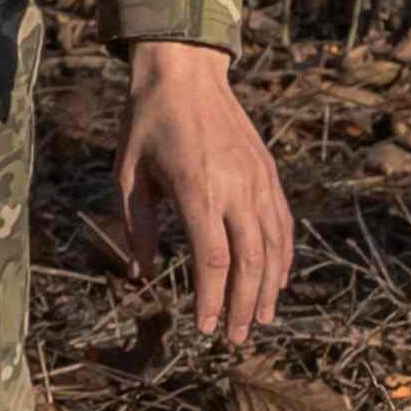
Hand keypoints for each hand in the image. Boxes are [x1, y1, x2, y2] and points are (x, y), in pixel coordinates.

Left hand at [112, 38, 293, 345]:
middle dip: (244, 305)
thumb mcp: (127, 173)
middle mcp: (235, 188)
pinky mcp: (268, 173)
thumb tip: (142, 271)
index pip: (213, 260)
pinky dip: (283, 256)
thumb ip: (136, 224)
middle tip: (236, 338)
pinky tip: (277, 279)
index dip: (212, 299)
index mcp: (197, 190)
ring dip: (269, 288)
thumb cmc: (147, 122)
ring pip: (273, 246)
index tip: (206, 328)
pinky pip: (283, 223)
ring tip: (262, 320)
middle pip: (249, 262)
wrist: (186, 73)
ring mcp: (258, 181)